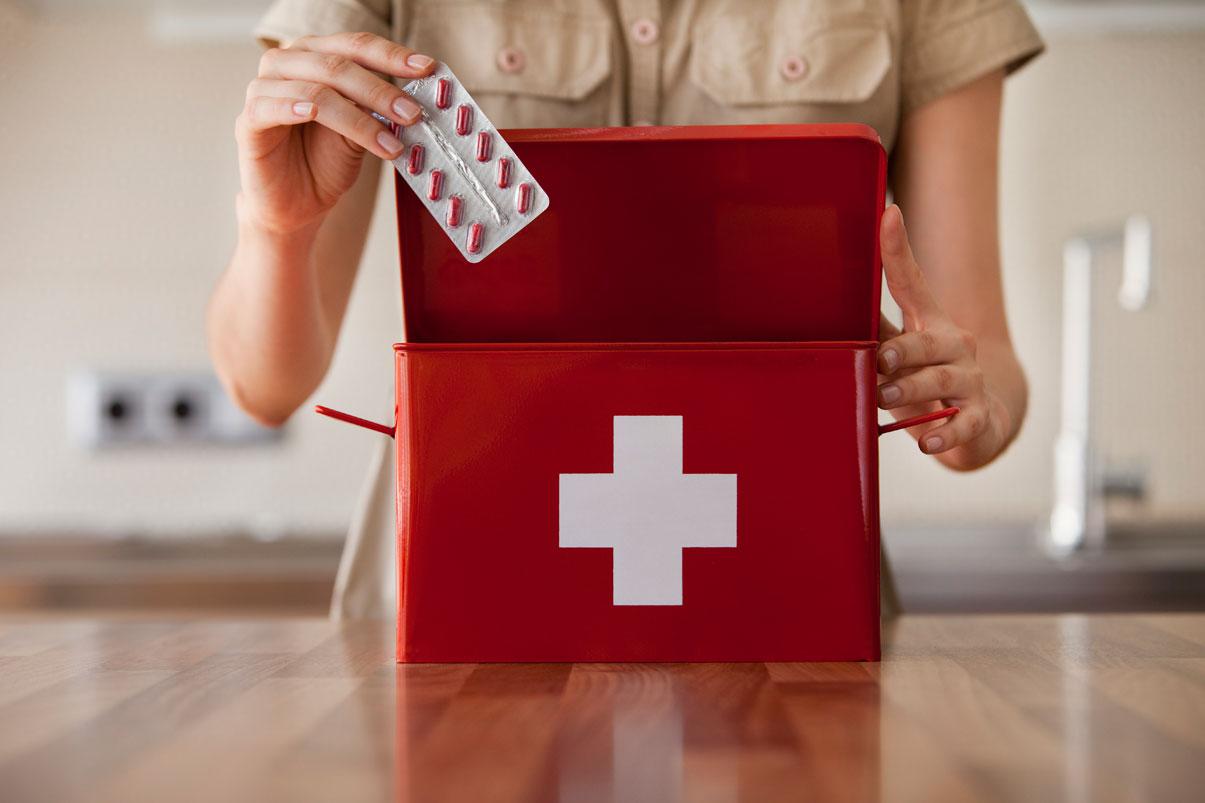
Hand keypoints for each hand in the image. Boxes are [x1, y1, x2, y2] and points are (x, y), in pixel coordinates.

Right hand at [234, 32, 435, 234]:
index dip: (392, 55)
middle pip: (338, 64)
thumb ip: (378, 111)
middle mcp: (288, 64)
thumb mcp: (362, 134)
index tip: (427, 69)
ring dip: (358, 117)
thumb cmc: (324, 165)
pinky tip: (316, 118)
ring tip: (390, 143)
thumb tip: (413, 99)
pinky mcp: (248, 120)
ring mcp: (264, 89)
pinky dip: (297, 108)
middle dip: (381, 90)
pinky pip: (272, 106)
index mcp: (317, 58)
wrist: (297, 207)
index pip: (356, 45)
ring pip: (316, 90)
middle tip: (412, 113)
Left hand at [876, 205, 1008, 469]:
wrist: (978, 424)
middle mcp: (954, 345)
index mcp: (929, 322)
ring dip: (912, 388)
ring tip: (885, 398)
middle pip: (928, 340)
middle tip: (881, 360)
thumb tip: (828, 308)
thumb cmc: (924, 381)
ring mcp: (969, 382)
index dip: (898, 251)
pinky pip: (962, 424)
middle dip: (903, 349)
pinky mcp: (978, 418)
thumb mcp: (899, 354)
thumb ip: (874, 333)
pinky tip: (926, 441)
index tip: (888, 215)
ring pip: (941, 381)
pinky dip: (943, 433)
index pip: (912, 282)